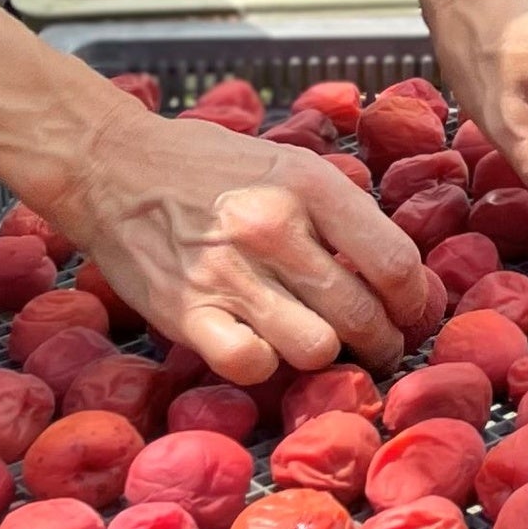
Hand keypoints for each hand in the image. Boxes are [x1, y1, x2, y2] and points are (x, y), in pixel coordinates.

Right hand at [54, 106, 442, 386]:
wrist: (112, 168)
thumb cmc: (209, 166)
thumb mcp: (289, 163)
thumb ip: (340, 209)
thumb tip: (396, 266)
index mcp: (309, 184)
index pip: (393, 261)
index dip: (415, 299)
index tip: (413, 310)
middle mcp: (272, 229)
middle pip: (362, 313)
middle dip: (384, 340)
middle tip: (382, 345)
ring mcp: (227, 275)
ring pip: (315, 348)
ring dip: (328, 356)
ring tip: (326, 347)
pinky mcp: (184, 313)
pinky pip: (250, 365)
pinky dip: (266, 365)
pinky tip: (266, 347)